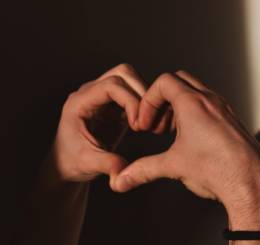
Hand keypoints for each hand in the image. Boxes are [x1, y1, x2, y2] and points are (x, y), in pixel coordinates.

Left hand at [48, 64, 146, 188]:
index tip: (137, 124)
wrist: (68, 165)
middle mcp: (90, 93)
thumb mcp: (88, 164)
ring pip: (130, 79)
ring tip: (146, 122)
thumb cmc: (72, 162)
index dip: (130, 100)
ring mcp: (103, 96)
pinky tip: (145, 125)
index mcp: (79, 103)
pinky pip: (134, 93)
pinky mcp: (114, 104)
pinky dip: (144, 104)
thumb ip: (106, 163)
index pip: (111, 86)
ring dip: (144, 96)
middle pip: (123, 73)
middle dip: (141, 92)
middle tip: (147, 120)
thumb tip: (123, 169)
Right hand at [113, 71, 259, 230]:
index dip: (148, 101)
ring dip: (179, 107)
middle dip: (162, 100)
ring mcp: (224, 109)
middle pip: (180, 81)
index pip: (163, 82)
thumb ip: (143, 170)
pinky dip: (195, 114)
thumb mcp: (174, 166)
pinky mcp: (232, 120)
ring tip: (170, 133)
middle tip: (156, 125)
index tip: (145, 124)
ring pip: (196, 93)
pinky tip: (191, 139)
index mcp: (193, 103)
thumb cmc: (216, 169)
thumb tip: (121, 180)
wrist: (251, 181)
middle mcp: (210, 100)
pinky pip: (210, 105)